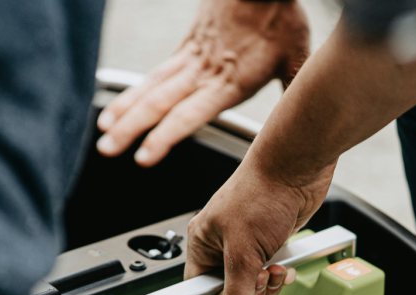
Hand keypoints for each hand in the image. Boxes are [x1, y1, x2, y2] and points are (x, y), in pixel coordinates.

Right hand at [96, 0, 308, 166]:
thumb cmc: (280, 17)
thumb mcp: (297, 59)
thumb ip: (296, 92)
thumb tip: (311, 123)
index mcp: (230, 81)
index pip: (189, 113)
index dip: (165, 136)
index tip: (144, 157)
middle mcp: (205, 71)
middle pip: (161, 103)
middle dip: (132, 130)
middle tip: (107, 150)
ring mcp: (192, 58)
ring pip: (151, 87)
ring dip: (126, 111)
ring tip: (104, 132)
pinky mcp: (187, 48)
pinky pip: (156, 73)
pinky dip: (134, 91)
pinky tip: (120, 104)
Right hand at [184, 156, 334, 294]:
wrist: (296, 168)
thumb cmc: (263, 192)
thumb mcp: (244, 250)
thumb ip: (240, 290)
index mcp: (202, 242)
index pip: (198, 290)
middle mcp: (222, 244)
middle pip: (229, 291)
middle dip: (250, 292)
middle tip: (262, 277)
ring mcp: (247, 243)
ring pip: (252, 284)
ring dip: (268, 285)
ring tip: (275, 269)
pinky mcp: (270, 242)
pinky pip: (271, 272)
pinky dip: (280, 274)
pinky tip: (285, 265)